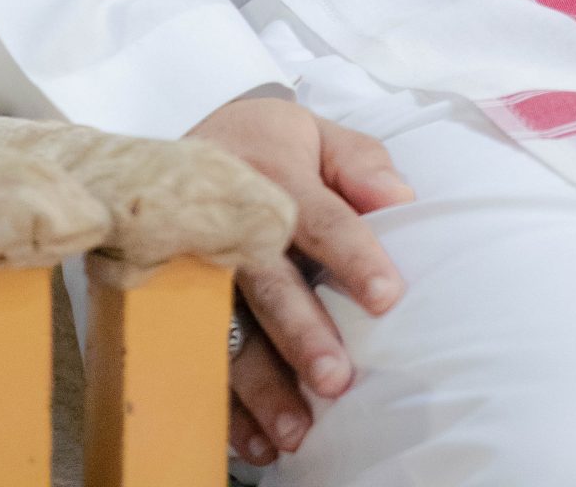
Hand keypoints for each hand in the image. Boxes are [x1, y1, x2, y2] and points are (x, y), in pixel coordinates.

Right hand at [185, 93, 413, 466]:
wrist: (188, 147)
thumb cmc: (268, 146)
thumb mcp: (316, 133)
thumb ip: (360, 163)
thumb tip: (400, 196)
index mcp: (273, 174)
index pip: (322, 219)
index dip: (354, 257)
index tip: (388, 297)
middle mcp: (231, 223)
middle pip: (268, 282)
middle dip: (300, 331)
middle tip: (336, 378)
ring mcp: (196, 266)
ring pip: (227, 329)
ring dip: (261, 383)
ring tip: (296, 429)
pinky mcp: (174, 301)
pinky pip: (196, 357)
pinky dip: (225, 405)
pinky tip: (256, 442)